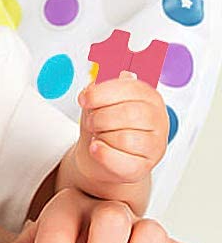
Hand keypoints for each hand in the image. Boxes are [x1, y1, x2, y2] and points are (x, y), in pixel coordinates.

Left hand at [73, 70, 168, 193]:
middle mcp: (158, 119)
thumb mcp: (100, 97)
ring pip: (124, 138)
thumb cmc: (102, 123)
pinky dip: (102, 154)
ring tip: (99, 135)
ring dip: (101, 136)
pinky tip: (97, 148)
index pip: (129, 88)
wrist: (97, 154)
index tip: (85, 99)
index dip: (100, 93)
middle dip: (99, 117)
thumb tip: (107, 75)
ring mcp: (155, 145)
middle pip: (127, 114)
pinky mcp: (143, 167)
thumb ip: (103, 83)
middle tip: (92, 121)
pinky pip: (120, 160)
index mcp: (148, 96)